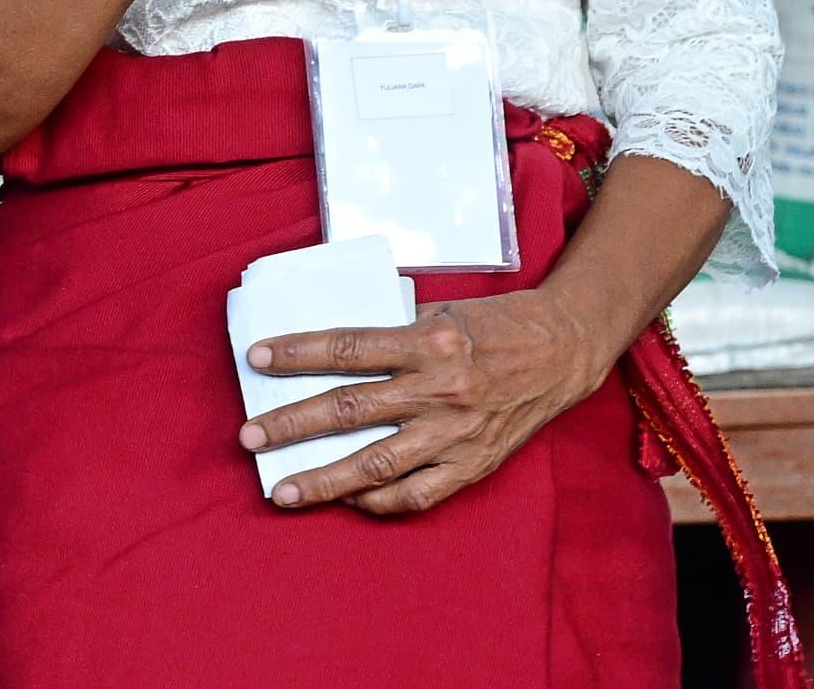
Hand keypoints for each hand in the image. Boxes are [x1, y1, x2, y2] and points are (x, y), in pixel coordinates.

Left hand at [240, 287, 617, 515]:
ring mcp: (456, 433)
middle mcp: (440, 389)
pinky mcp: (473, 465)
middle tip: (250, 438)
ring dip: (324, 480)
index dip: (298, 353)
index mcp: (430, 341)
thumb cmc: (495, 325)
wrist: (562, 351)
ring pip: (377, 463)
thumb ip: (392, 334)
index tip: (258, 358)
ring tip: (283, 492)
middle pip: (351, 409)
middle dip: (293, 424)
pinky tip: (347, 500)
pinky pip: (416, 494)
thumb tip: (332, 354)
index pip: (348, 347)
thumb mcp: (439, 313)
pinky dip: (378, 501)